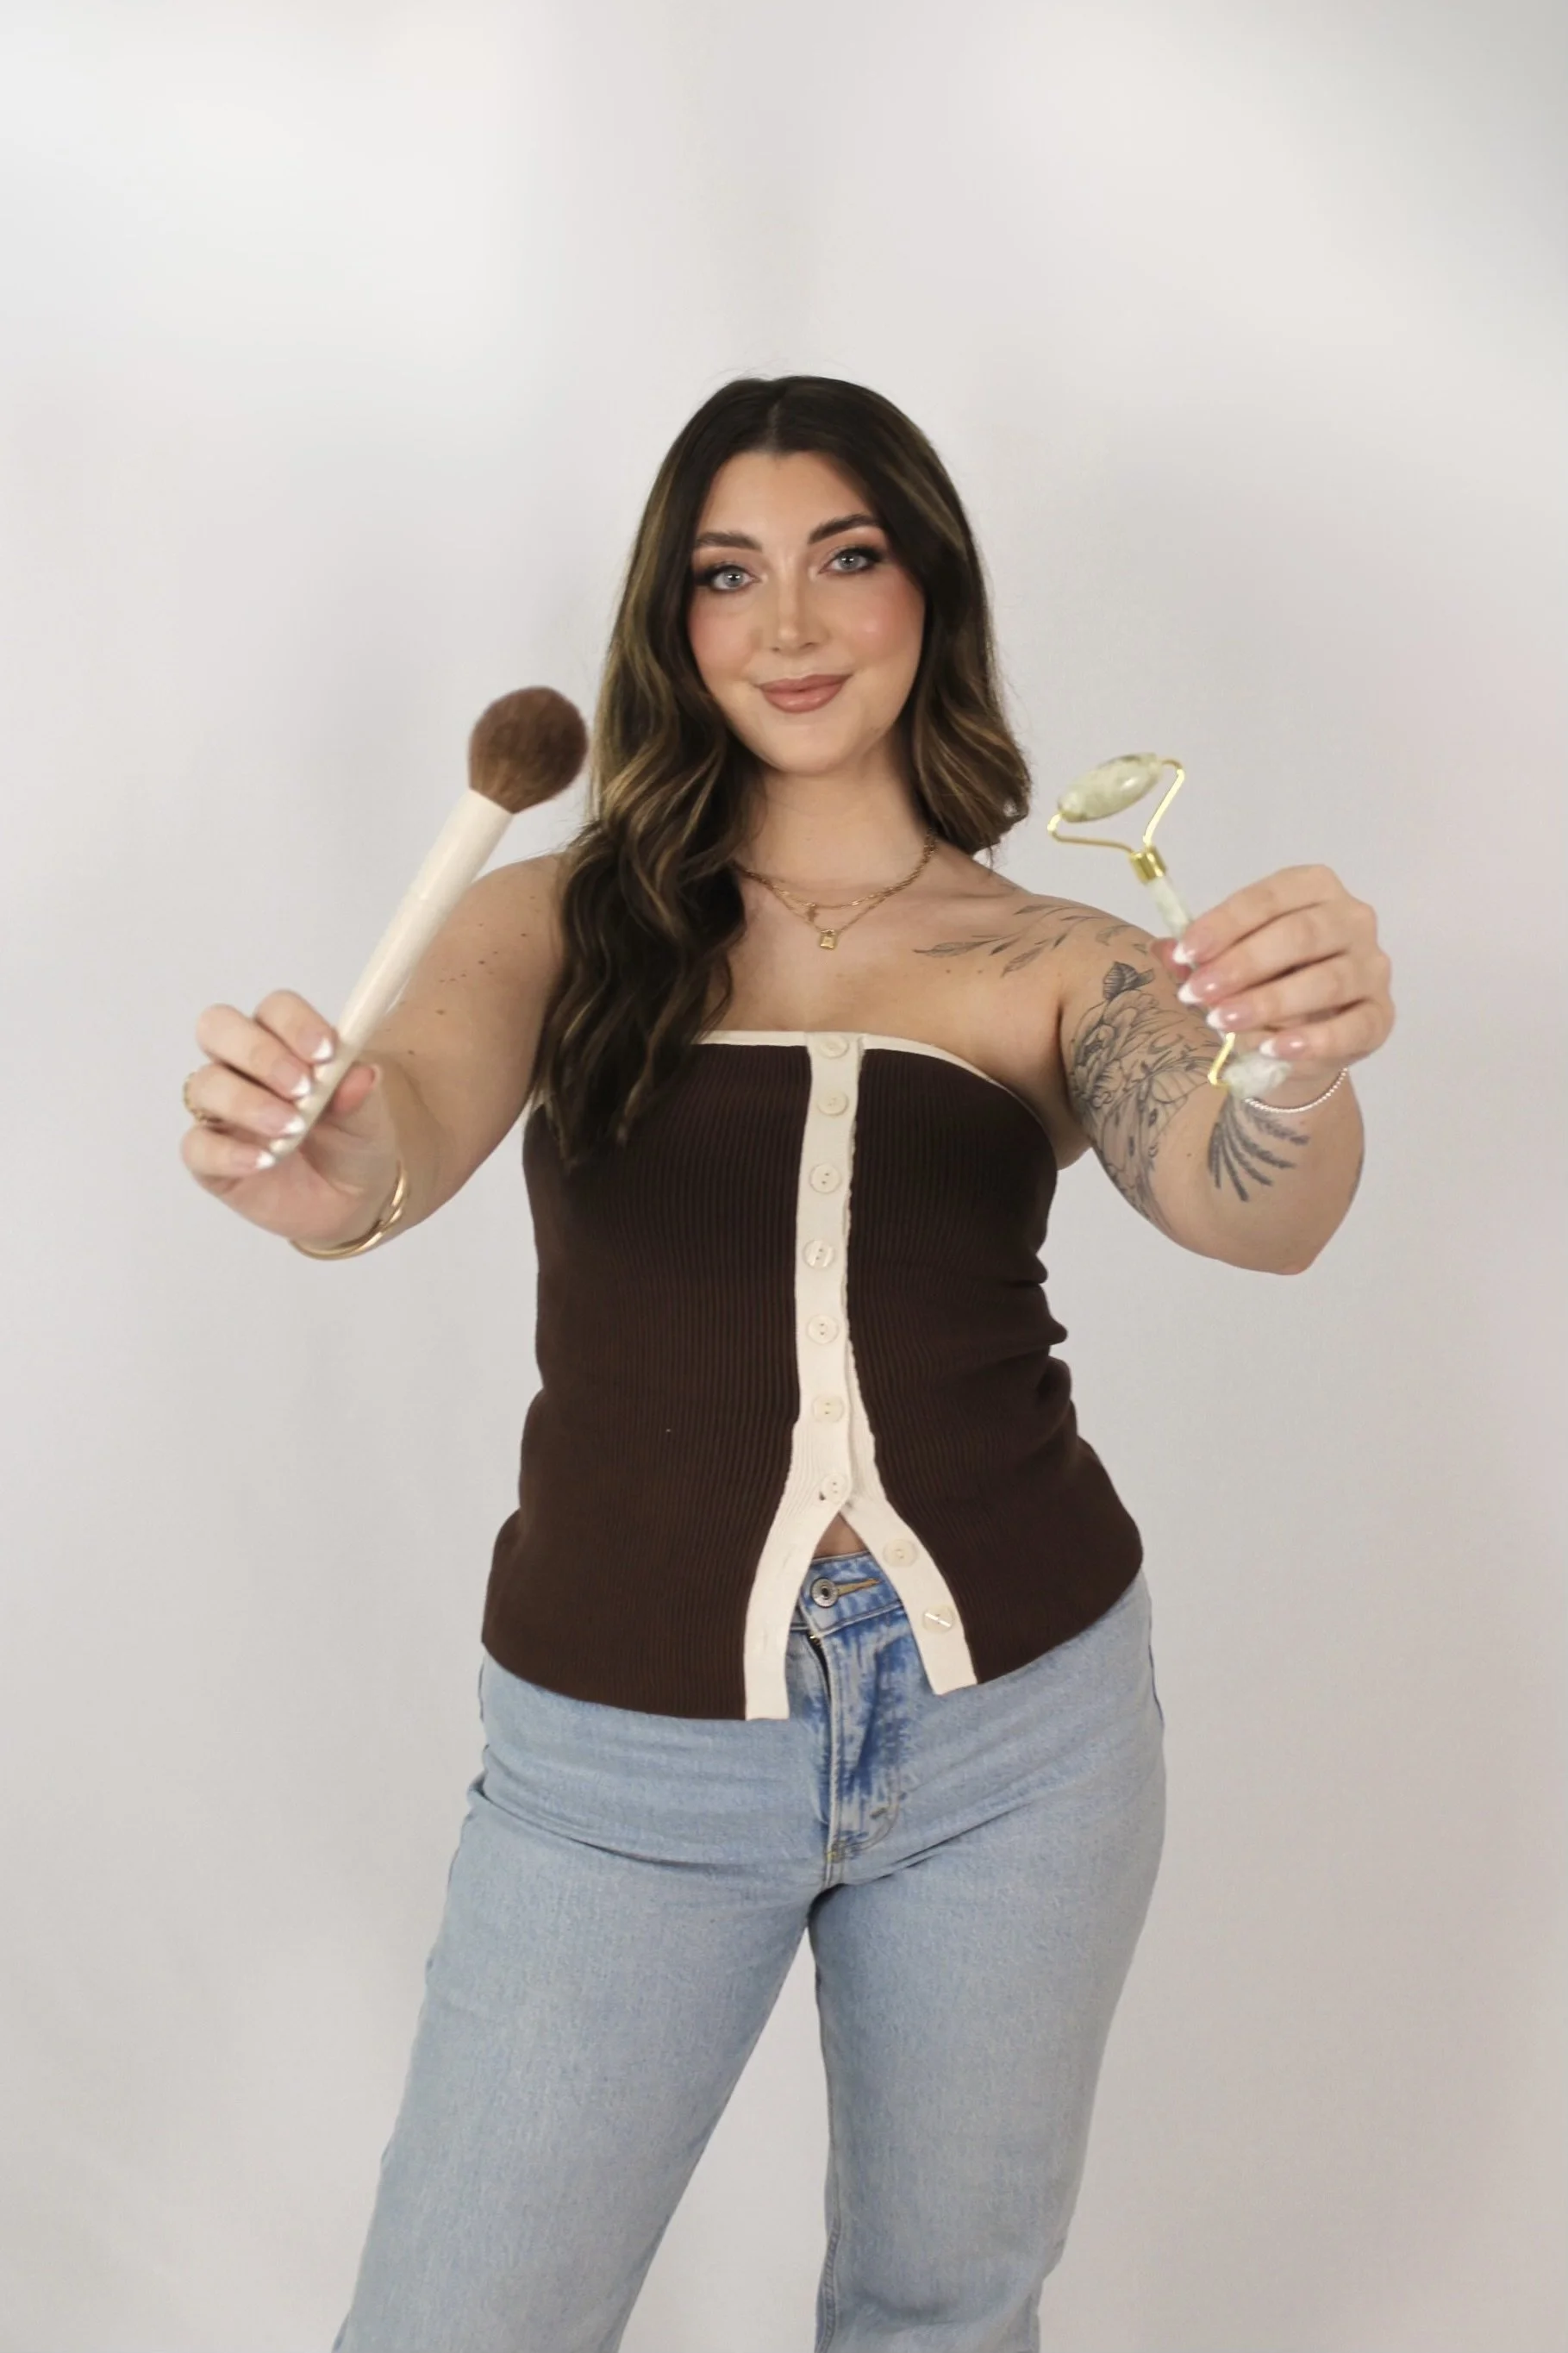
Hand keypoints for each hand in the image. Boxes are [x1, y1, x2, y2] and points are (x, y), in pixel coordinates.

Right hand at [180, 988, 402, 1244]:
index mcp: (282, 1041)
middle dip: (259, 1052)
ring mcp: (220, 1110)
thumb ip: (360, 1093)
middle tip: (302, 1087)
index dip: (296, 1024)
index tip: (327, 1051)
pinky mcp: (209, 1157)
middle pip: (218, 1027)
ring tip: (292, 1128)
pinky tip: (264, 1160)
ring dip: (249, 1103)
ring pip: (205, 1085)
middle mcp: (242, 1067)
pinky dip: (228, 1153)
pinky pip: (196, 1146)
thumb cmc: (352, 1139)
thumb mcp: (368, 1116)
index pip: (274, 1009)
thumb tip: (362, 1074)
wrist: (350, 1198)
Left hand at [1150, 864, 1394, 1089]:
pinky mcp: (1380, 1015)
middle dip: (1242, 964)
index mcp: (1313, 889)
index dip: (1224, 924)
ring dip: (1269, 1001)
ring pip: (1327, 980)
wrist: (1295, 1042)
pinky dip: (1313, 1040)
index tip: (1185, 953)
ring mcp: (1372, 967)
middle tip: (1197, 993)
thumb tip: (1163, 950)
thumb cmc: (1262, 983)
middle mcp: (1352, 919)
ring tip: (1223, 1021)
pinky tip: (1275, 1048)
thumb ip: (1199, 957)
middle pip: (1301, 935)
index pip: (1269, 897)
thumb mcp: (1225, 966)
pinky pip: (1352, 1026)